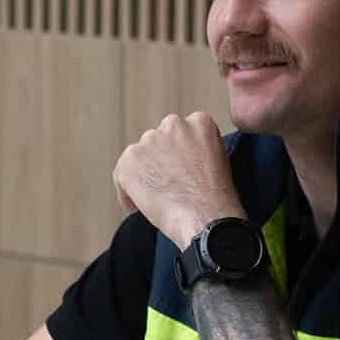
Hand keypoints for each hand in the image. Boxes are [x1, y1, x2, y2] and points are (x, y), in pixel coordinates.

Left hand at [114, 111, 243, 248]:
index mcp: (199, 122)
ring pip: (139, 156)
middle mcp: (173, 125)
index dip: (178, 154)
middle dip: (159, 160)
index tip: (179, 170)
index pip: (181, 133)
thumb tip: (177, 157)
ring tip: (154, 198)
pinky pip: (121, 174)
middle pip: (158, 141)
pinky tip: (136, 208)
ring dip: (143, 174)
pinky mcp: (129, 160)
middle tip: (165, 185)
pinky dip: (126, 191)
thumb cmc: (215, 198)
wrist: (205, 217)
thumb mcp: (218, 160)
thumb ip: (197, 149)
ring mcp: (149, 141)